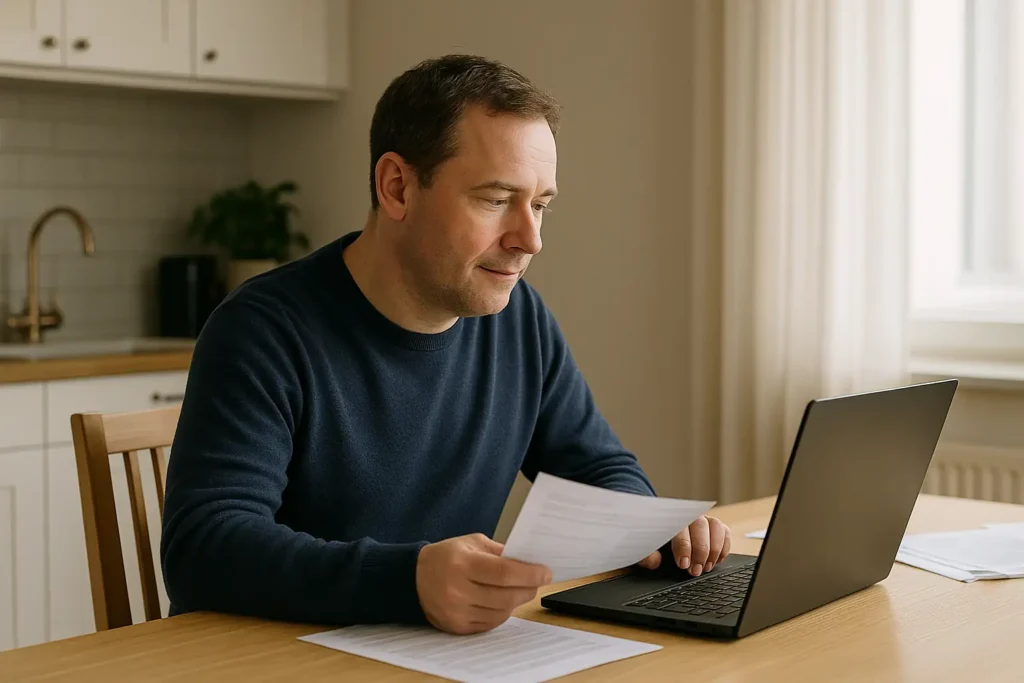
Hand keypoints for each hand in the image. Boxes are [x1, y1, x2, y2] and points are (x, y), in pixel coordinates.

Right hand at [416, 533, 552, 634]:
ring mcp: (457, 612)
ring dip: (517, 601)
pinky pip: (490, 623)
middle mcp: (458, 590)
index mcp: (462, 564)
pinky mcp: (457, 627)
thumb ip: (499, 552)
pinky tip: (504, 601)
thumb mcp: (471, 543)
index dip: (529, 574)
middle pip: (506, 595)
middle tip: (539, 580)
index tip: (546, 572)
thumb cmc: (446, 556)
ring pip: (501, 612)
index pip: (504, 573)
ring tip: (522, 589)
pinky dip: (503, 612)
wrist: (413, 579)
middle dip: (529, 588)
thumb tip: (529, 561)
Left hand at [637, 515, 731, 576]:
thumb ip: (647, 554)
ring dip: (713, 550)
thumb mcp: (647, 548)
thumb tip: (653, 562)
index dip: (683, 546)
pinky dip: (724, 548)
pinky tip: (715, 562)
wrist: (662, 532)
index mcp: (670, 516)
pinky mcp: (715, 526)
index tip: (683, 564)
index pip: (679, 526)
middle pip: (700, 526)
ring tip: (706, 568)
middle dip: (700, 551)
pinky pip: (725, 532)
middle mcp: (689, 514)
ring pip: (715, 526)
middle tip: (695, 571)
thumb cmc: (655, 540)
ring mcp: (704, 518)